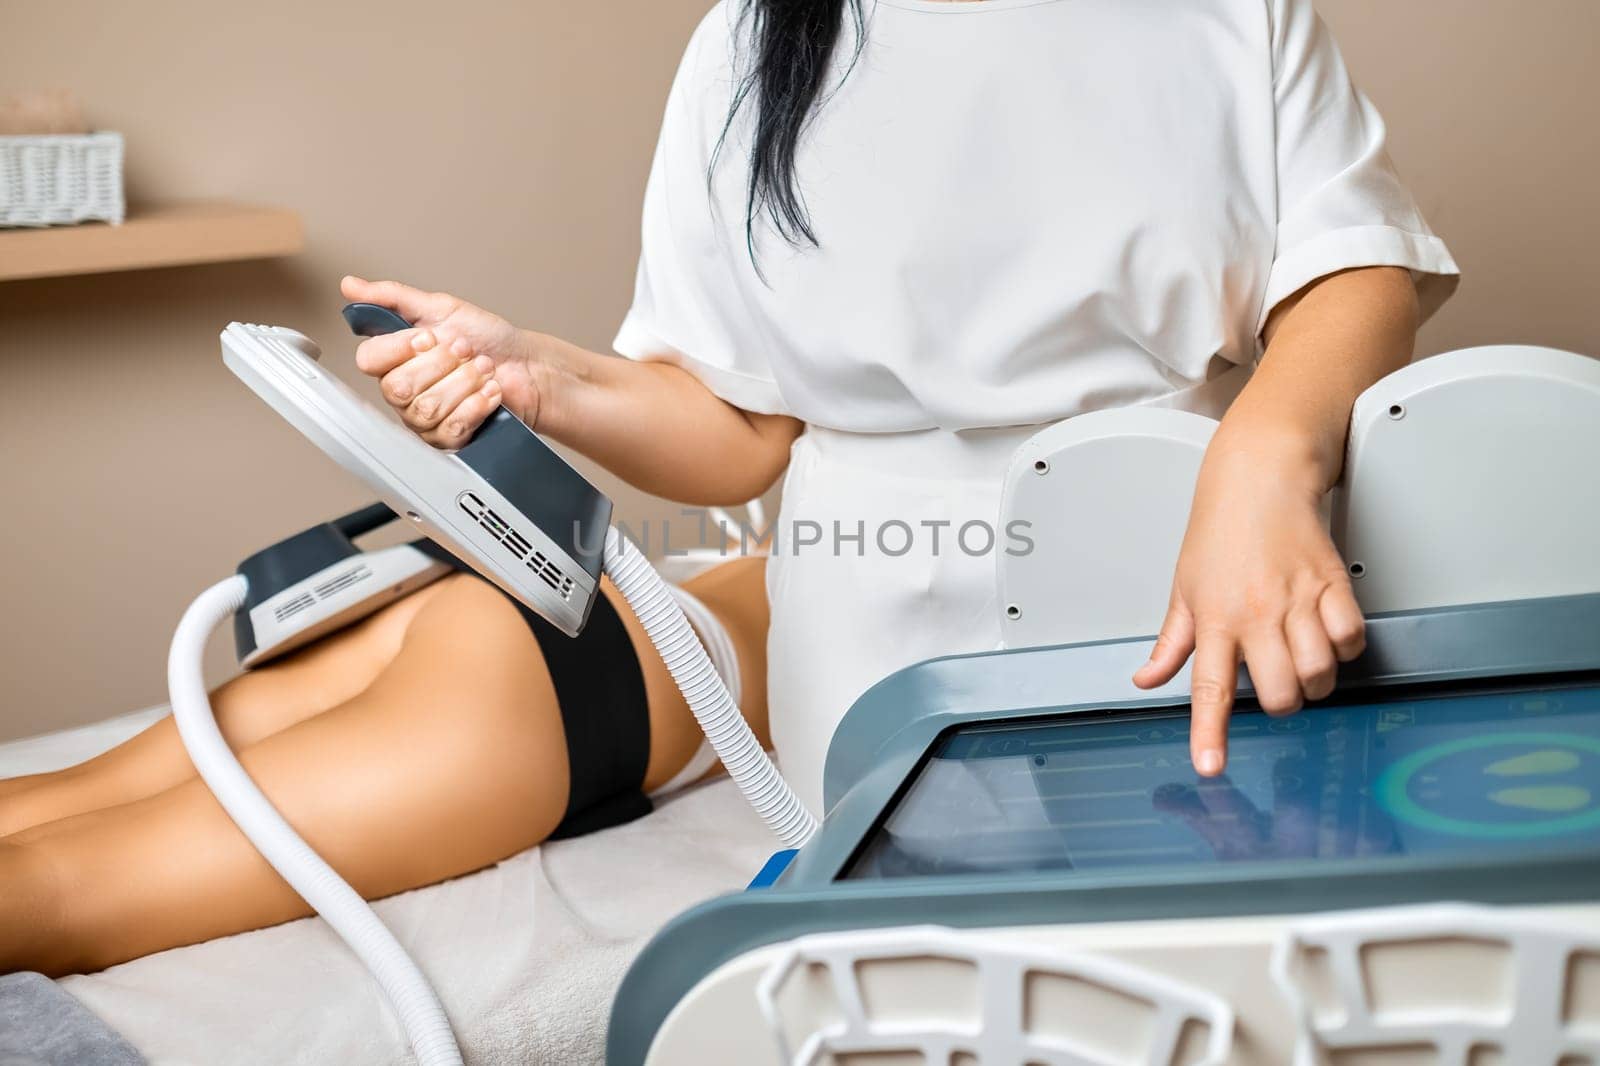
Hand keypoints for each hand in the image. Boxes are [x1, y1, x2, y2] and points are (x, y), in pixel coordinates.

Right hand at [340, 276, 539, 447]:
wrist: (526, 365)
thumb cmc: (486, 338)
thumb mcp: (440, 308)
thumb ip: (393, 297)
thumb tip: (350, 285)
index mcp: (395, 359)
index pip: (368, 360)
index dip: (400, 348)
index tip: (430, 337)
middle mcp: (403, 392)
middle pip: (398, 388)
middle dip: (442, 364)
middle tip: (465, 350)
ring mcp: (424, 419)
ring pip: (428, 408)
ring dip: (465, 382)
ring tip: (482, 368)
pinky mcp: (449, 439)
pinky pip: (452, 428)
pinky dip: (477, 404)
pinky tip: (490, 391)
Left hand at [1132, 438, 1364, 775]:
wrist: (1259, 477)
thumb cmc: (1219, 530)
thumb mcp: (1183, 589)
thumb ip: (1171, 643)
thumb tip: (1147, 679)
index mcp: (1214, 619)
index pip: (1208, 688)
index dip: (1210, 733)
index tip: (1211, 766)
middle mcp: (1256, 614)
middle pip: (1279, 692)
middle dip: (1282, 703)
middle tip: (1275, 684)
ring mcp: (1296, 600)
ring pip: (1319, 671)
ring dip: (1315, 680)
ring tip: (1303, 660)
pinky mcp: (1333, 584)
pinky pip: (1350, 637)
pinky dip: (1345, 646)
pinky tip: (1329, 634)